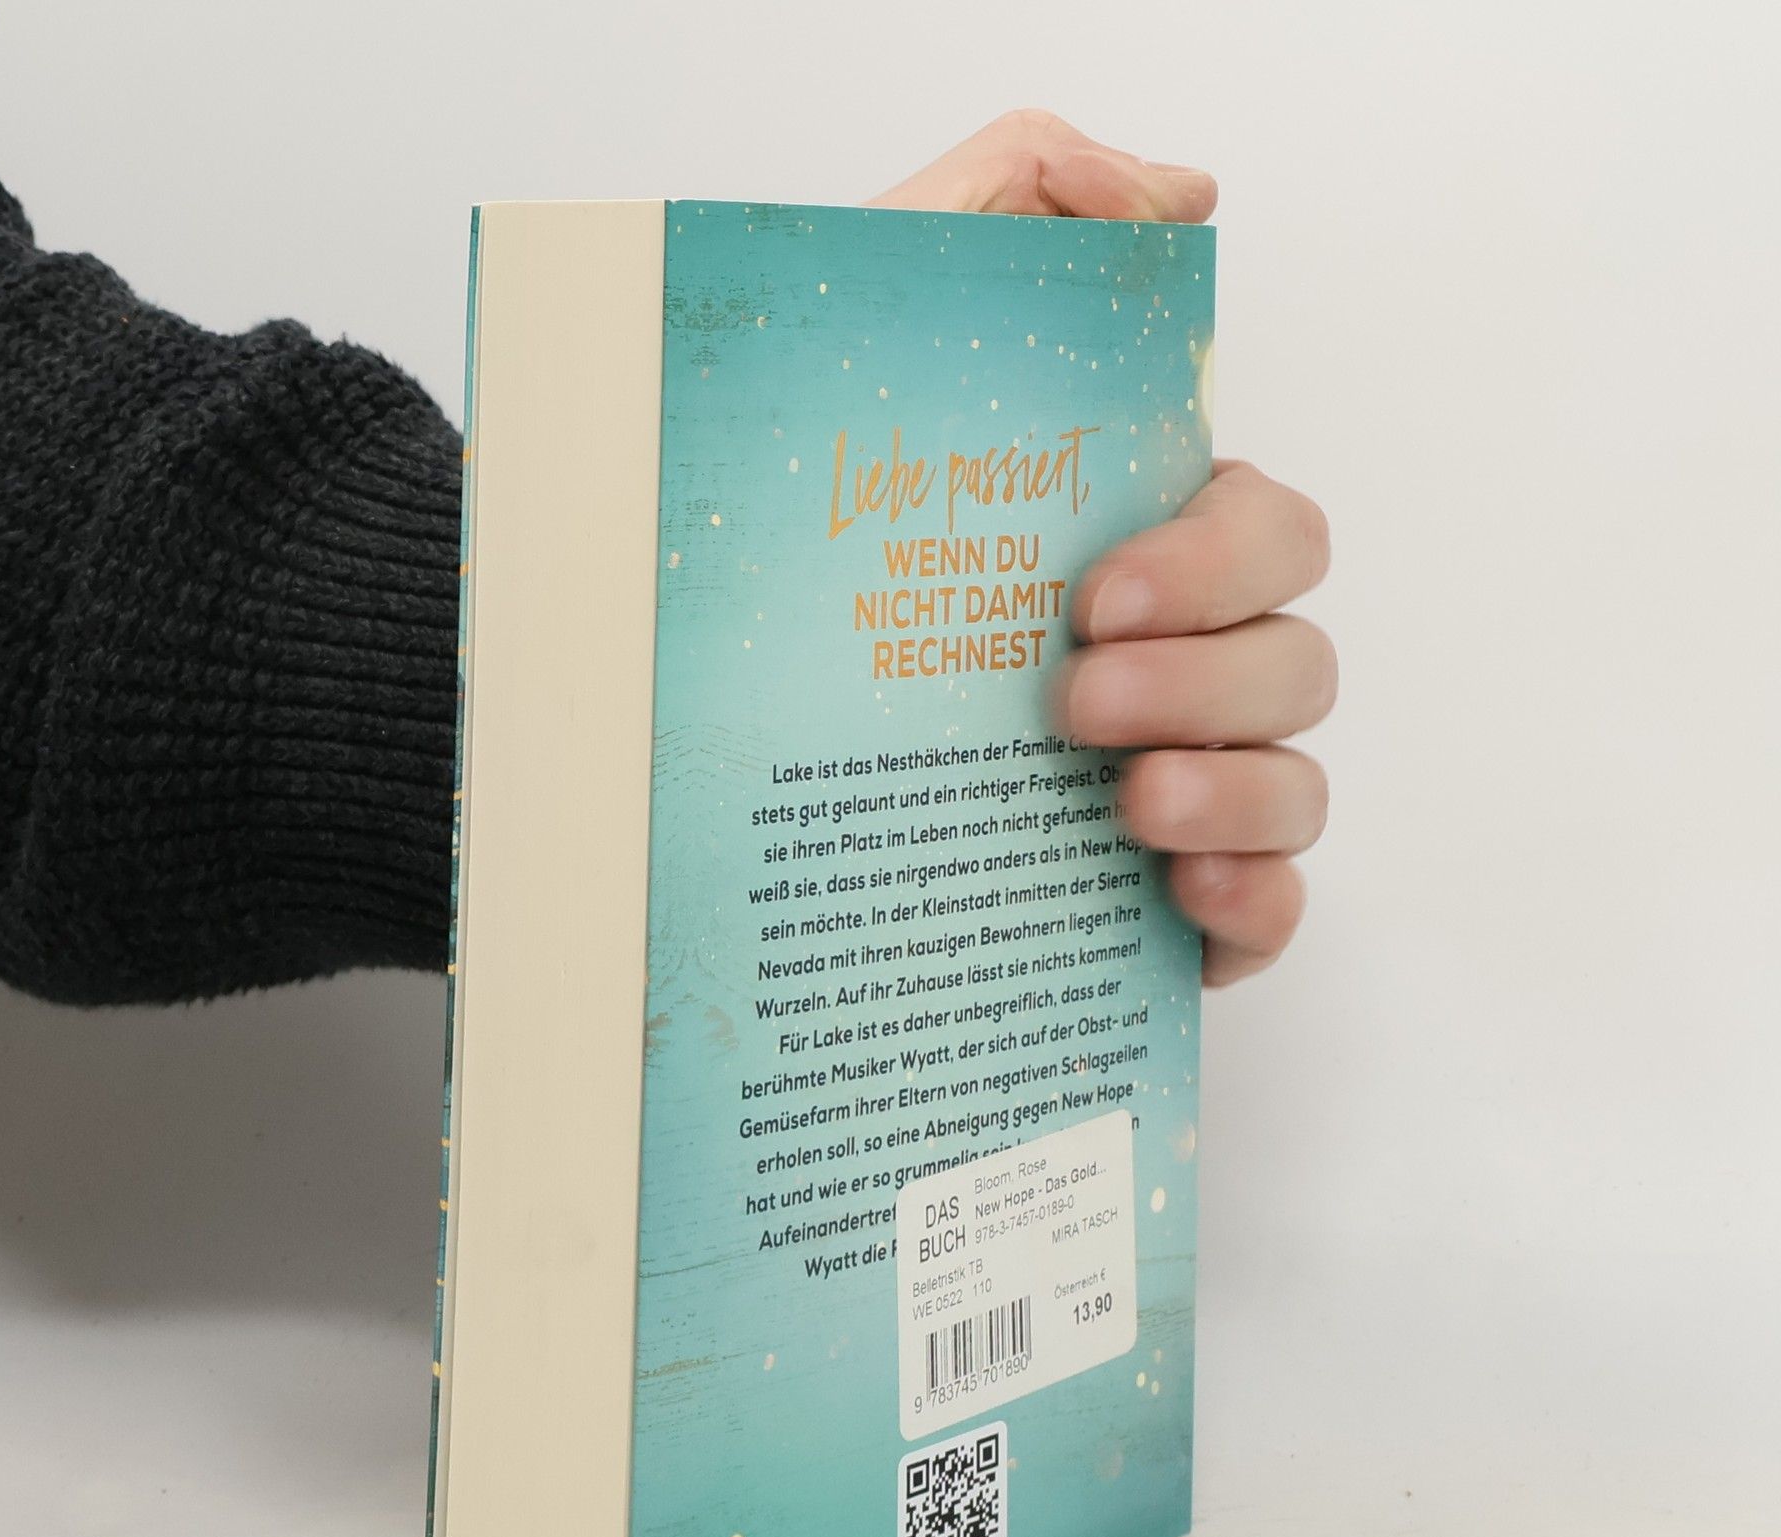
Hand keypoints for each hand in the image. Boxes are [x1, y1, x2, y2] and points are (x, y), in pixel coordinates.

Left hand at [873, 113, 1333, 986]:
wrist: (668, 696)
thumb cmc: (789, 510)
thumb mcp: (877, 309)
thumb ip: (1020, 197)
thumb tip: (1182, 198)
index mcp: (1139, 544)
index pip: (1265, 531)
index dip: (1218, 559)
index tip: (1090, 596)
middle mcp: (1177, 664)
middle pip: (1294, 663)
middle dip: (1206, 680)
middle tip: (1072, 702)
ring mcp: (1175, 787)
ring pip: (1295, 786)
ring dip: (1238, 791)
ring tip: (1125, 804)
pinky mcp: (1146, 905)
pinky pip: (1270, 911)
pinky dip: (1256, 904)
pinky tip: (1185, 894)